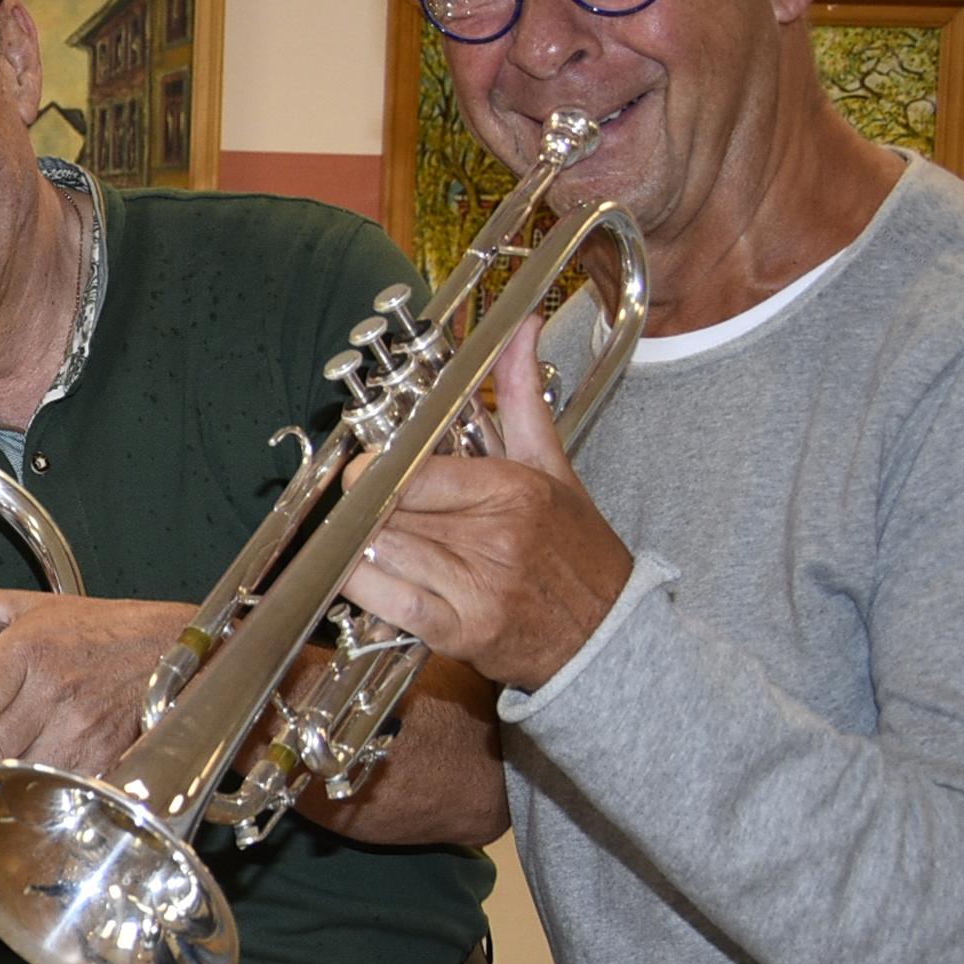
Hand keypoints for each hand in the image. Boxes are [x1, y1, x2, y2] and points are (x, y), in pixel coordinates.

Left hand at [0, 585, 196, 785]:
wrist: (176, 649)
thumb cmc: (105, 630)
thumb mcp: (35, 606)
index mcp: (26, 652)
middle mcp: (50, 694)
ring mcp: (79, 731)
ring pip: (14, 780)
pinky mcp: (102, 759)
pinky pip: (54, 791)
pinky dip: (29, 804)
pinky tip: (8, 811)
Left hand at [341, 315, 635, 692]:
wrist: (607, 635)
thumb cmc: (575, 548)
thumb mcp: (553, 465)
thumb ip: (522, 395)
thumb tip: (520, 328)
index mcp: (512, 490)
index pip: (413, 471)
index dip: (373, 469)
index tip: (364, 468)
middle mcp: (493, 538)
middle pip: (389, 510)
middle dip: (363, 506)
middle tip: (356, 502)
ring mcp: (477, 588)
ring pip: (380, 552)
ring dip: (358, 544)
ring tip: (365, 537)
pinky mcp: (460, 633)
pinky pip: (389, 603)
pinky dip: (363, 588)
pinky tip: (364, 576)